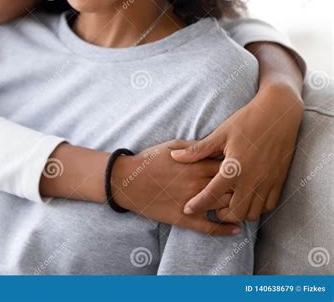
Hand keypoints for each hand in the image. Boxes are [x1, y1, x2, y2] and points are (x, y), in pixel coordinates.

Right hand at [112, 139, 240, 235]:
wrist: (126, 181)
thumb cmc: (148, 160)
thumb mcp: (172, 146)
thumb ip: (195, 147)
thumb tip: (213, 146)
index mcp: (197, 165)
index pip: (230, 166)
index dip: (241, 167)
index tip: (246, 167)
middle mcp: (198, 184)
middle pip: (233, 187)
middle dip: (244, 186)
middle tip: (251, 186)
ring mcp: (192, 203)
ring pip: (225, 207)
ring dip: (237, 206)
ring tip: (246, 205)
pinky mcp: (183, 219)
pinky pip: (209, 228)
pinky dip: (225, 230)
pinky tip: (236, 229)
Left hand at [171, 84, 303, 221]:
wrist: (280, 112)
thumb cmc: (247, 120)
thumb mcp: (221, 134)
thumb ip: (199, 150)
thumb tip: (175, 156)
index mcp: (234, 167)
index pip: (211, 194)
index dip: (197, 204)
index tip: (187, 209)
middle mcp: (252, 178)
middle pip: (236, 213)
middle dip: (222, 215)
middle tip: (214, 208)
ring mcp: (268, 181)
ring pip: (254, 213)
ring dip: (240, 213)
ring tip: (230, 204)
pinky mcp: (279, 180)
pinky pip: (269, 205)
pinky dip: (257, 207)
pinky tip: (248, 198)